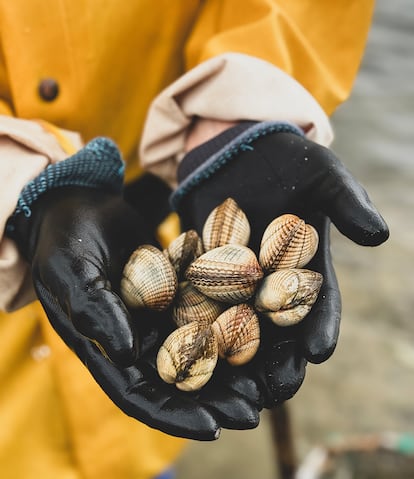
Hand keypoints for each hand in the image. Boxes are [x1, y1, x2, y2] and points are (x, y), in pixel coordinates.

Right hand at [8, 139, 261, 438]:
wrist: (83, 203)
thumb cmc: (66, 237)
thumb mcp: (71, 270)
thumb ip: (93, 310)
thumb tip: (123, 354)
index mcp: (104, 348)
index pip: (137, 395)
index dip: (173, 415)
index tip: (213, 428)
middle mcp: (135, 341)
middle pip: (176, 382)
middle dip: (214, 400)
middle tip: (254, 411)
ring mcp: (158, 317)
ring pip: (198, 352)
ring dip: (231, 370)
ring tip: (269, 382)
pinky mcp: (177, 293)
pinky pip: (206, 313)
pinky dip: (232, 325)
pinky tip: (263, 329)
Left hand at [174, 123, 388, 405]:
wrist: (238, 149)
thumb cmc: (287, 158)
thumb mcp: (322, 173)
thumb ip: (348, 202)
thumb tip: (379, 234)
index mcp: (308, 267)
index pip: (319, 304)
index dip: (321, 328)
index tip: (318, 352)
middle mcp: (273, 282)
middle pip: (279, 330)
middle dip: (280, 361)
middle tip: (275, 391)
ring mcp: (236, 280)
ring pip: (239, 326)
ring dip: (236, 357)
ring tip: (230, 386)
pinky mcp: (203, 271)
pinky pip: (198, 301)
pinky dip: (195, 324)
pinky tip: (185, 347)